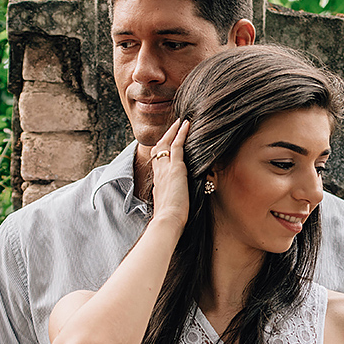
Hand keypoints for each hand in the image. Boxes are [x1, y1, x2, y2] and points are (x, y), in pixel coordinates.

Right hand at [150, 118, 190, 234]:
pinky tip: (186, 124)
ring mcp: (166, 169)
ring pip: (166, 144)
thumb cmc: (169, 219)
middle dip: (165, 137)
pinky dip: (181, 133)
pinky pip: (177, 145)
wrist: (167, 221)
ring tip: (180, 121)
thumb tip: (179, 203)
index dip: (161, 152)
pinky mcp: (176, 168)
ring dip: (173, 131)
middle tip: (172, 127)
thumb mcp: (169, 206)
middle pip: (158, 149)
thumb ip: (172, 200)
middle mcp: (159, 173)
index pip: (157, 162)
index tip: (165, 145)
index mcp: (158, 182)